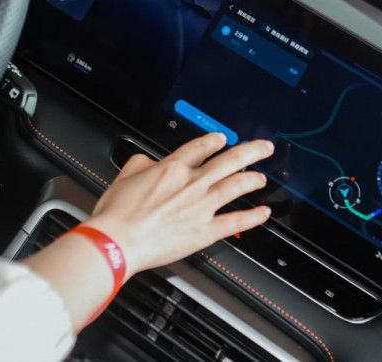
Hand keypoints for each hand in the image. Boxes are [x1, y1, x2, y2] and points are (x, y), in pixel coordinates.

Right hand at [84, 133, 273, 275]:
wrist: (117, 242)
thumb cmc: (118, 215)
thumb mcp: (124, 176)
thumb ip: (141, 164)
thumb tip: (149, 162)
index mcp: (172, 168)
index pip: (201, 147)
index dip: (215, 140)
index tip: (223, 138)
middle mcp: (192, 183)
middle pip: (230, 159)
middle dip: (251, 151)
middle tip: (263, 148)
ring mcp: (202, 206)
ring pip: (237, 185)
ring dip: (254, 179)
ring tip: (262, 178)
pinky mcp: (205, 231)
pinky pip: (236, 221)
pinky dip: (253, 217)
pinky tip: (263, 213)